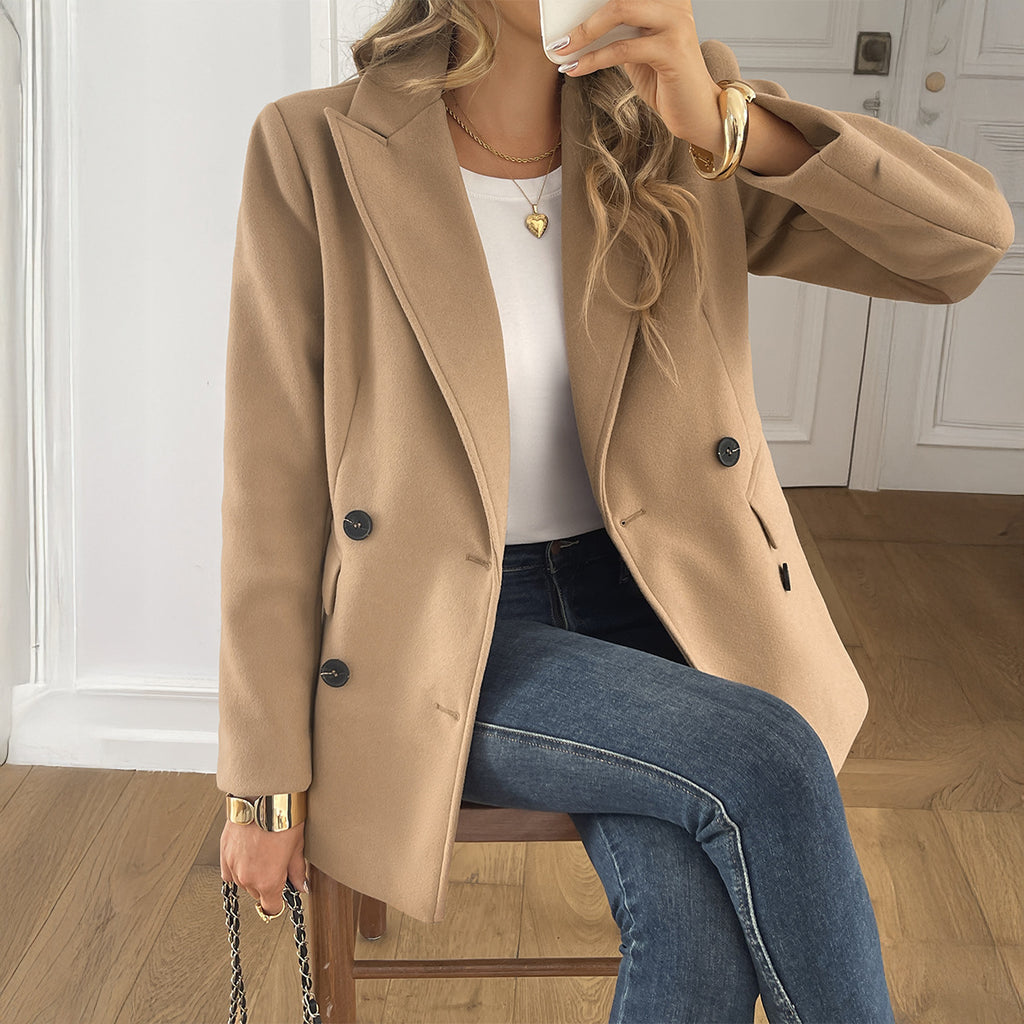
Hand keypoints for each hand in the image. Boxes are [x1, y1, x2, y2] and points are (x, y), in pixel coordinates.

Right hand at [221, 818, 308, 916]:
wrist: (263, 797)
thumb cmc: (283, 819)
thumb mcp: (297, 846)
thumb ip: (297, 871)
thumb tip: (301, 885)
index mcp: (268, 881)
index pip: (271, 908)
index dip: (279, 902)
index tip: (282, 897)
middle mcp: (248, 878)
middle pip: (257, 894)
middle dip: (267, 884)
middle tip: (276, 866)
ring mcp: (233, 866)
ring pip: (243, 882)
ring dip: (252, 875)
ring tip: (263, 854)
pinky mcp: (223, 853)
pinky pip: (229, 871)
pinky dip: (237, 867)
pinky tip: (248, 855)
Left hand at [550, 0, 721, 148]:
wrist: (696, 111)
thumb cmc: (666, 79)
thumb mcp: (637, 48)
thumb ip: (618, 30)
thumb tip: (579, 25)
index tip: (568, 5)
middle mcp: (674, 3)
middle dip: (584, 14)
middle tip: (559, 36)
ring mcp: (676, 23)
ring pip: (619, 11)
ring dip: (584, 33)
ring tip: (563, 51)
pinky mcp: (672, 50)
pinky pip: (622, 49)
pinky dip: (594, 60)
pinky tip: (576, 69)